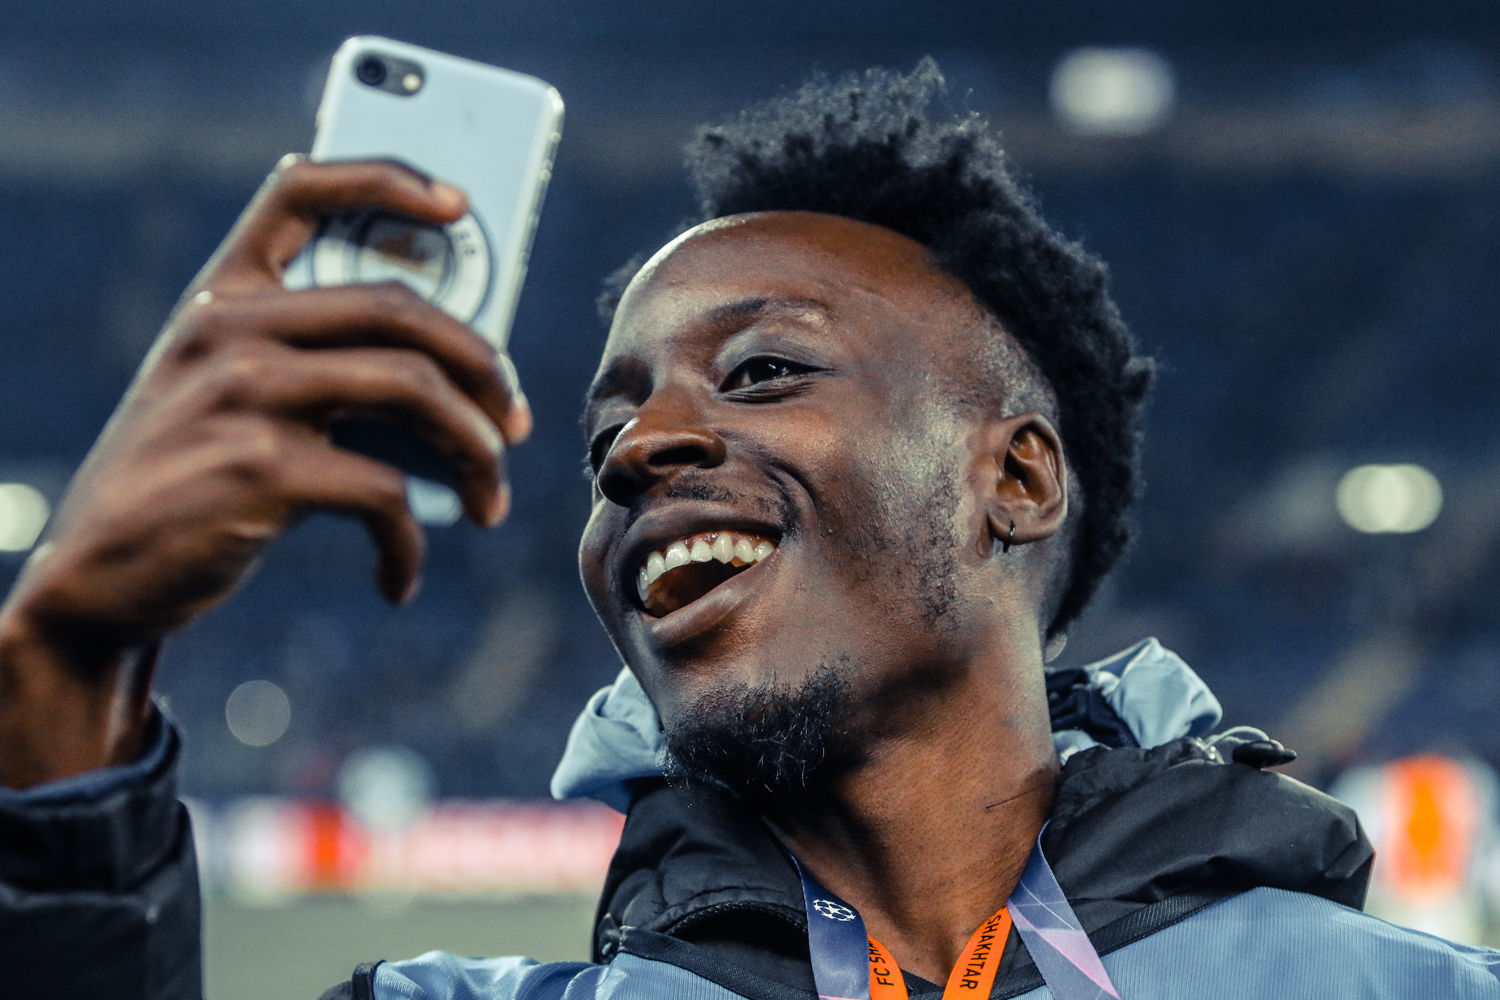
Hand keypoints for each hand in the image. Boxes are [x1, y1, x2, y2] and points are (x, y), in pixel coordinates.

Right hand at [0, 157, 530, 785]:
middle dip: (484, 367)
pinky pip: (383, 491)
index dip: (386, 179)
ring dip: (476, 452)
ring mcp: (241, 392)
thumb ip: (305, 364)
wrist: (96, 577)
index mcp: (220, 297)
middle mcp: (228, 327)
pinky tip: (399, 576)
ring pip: (413, 389)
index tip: (458, 204)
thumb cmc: (187, 484)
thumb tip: (449, 382)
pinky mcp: (258, 469)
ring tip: (490, 502)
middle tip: (516, 423)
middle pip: (400, 307)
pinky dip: (410, 542)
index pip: (299, 192)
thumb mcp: (221, 397)